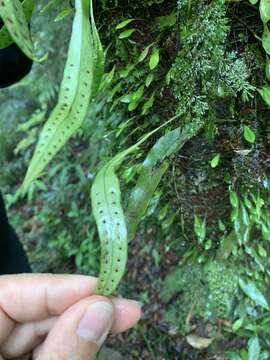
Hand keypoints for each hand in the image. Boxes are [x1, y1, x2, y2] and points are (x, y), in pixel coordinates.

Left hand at [0, 274, 140, 358]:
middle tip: (125, 310)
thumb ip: (65, 351)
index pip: (7, 294)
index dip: (56, 287)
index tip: (101, 288)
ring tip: (119, 319)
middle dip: (78, 310)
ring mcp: (1, 356)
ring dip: (80, 328)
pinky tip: (95, 337)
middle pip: (29, 313)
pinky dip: (70, 346)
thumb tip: (102, 307)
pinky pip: (42, 350)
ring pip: (40, 333)